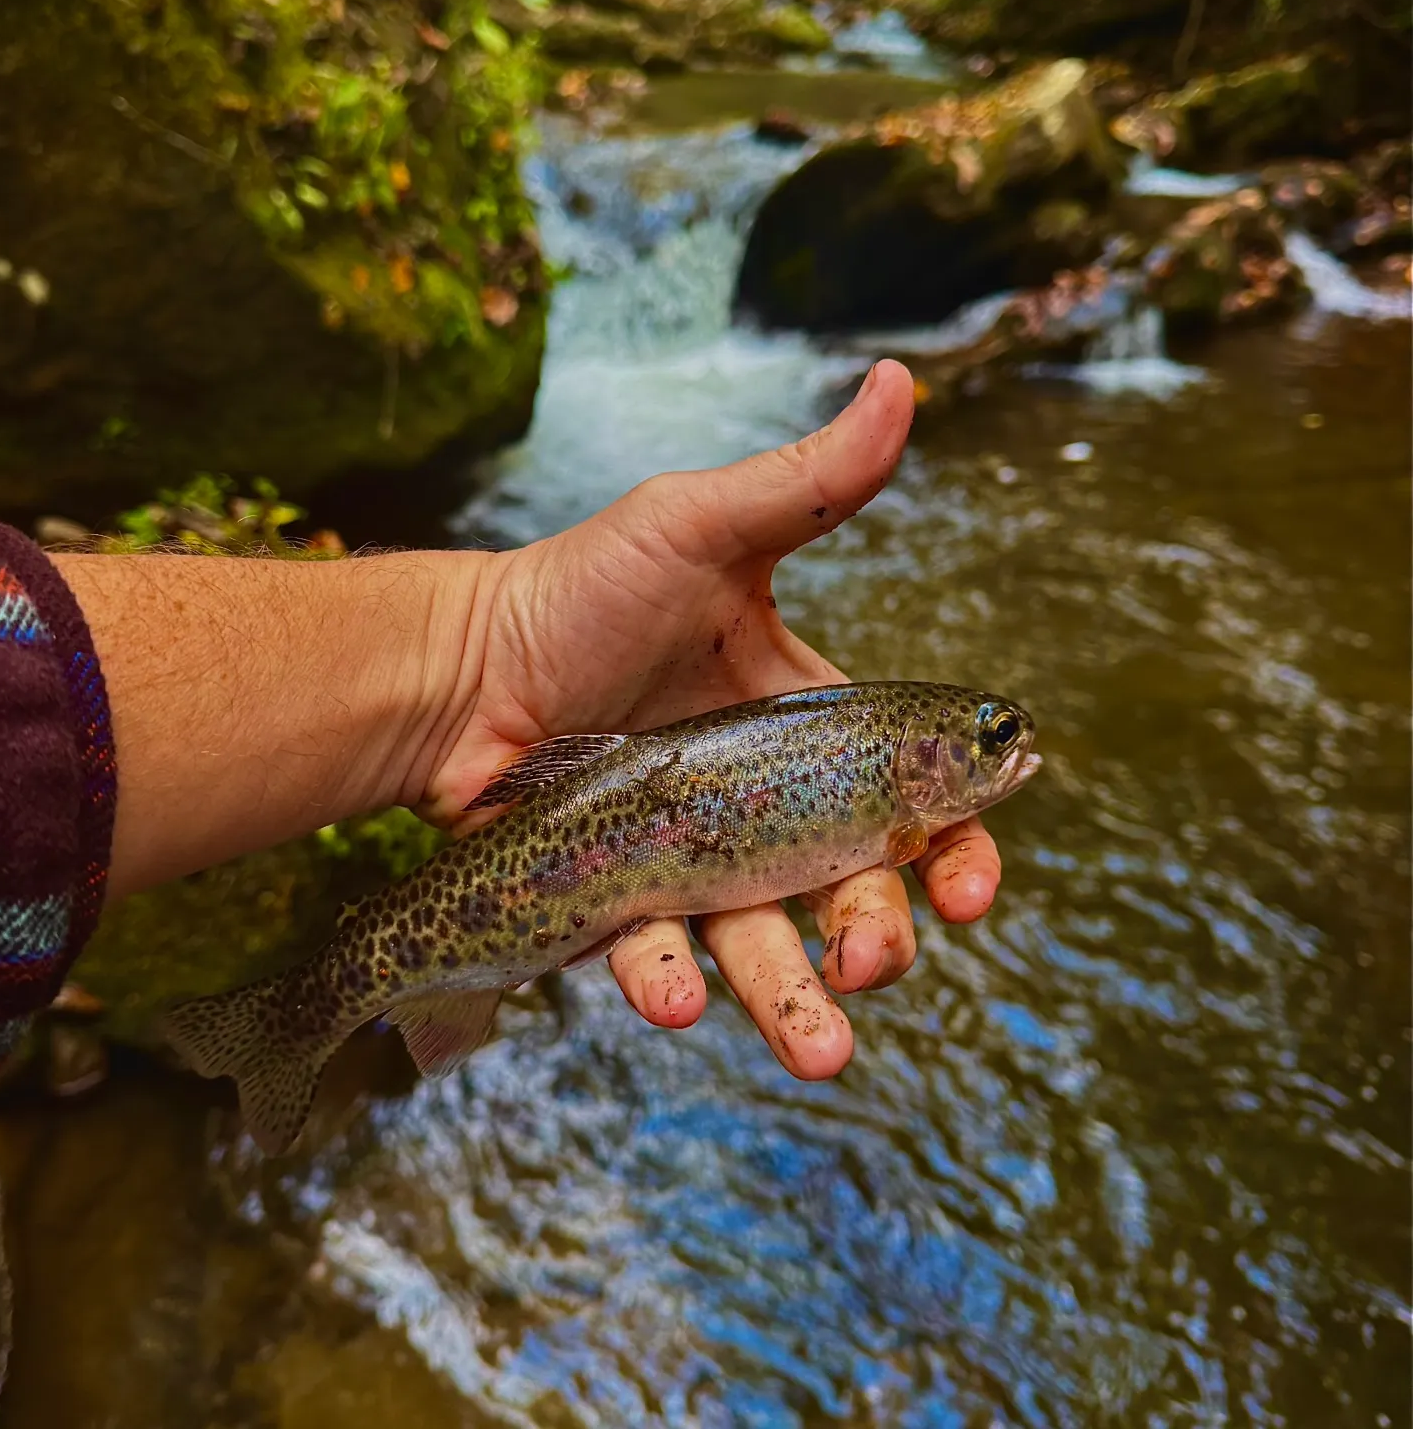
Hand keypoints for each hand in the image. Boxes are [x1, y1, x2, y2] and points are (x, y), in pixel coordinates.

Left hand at [409, 361, 1003, 1079]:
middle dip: (882, 938)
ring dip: (795, 1001)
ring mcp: (689, 859)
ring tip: (820, 1050)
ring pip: (763, 947)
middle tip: (879, 965)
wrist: (458, 665)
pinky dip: (668, 979)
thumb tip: (899, 385)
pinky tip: (673, 994)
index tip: (975, 888)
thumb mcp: (699, 527)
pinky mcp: (618, 900)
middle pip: (850, 890)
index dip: (955, 846)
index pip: (907, 798)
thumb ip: (809, 484)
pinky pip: (656, 952)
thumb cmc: (579, 590)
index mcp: (802, 726)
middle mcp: (758, 804)